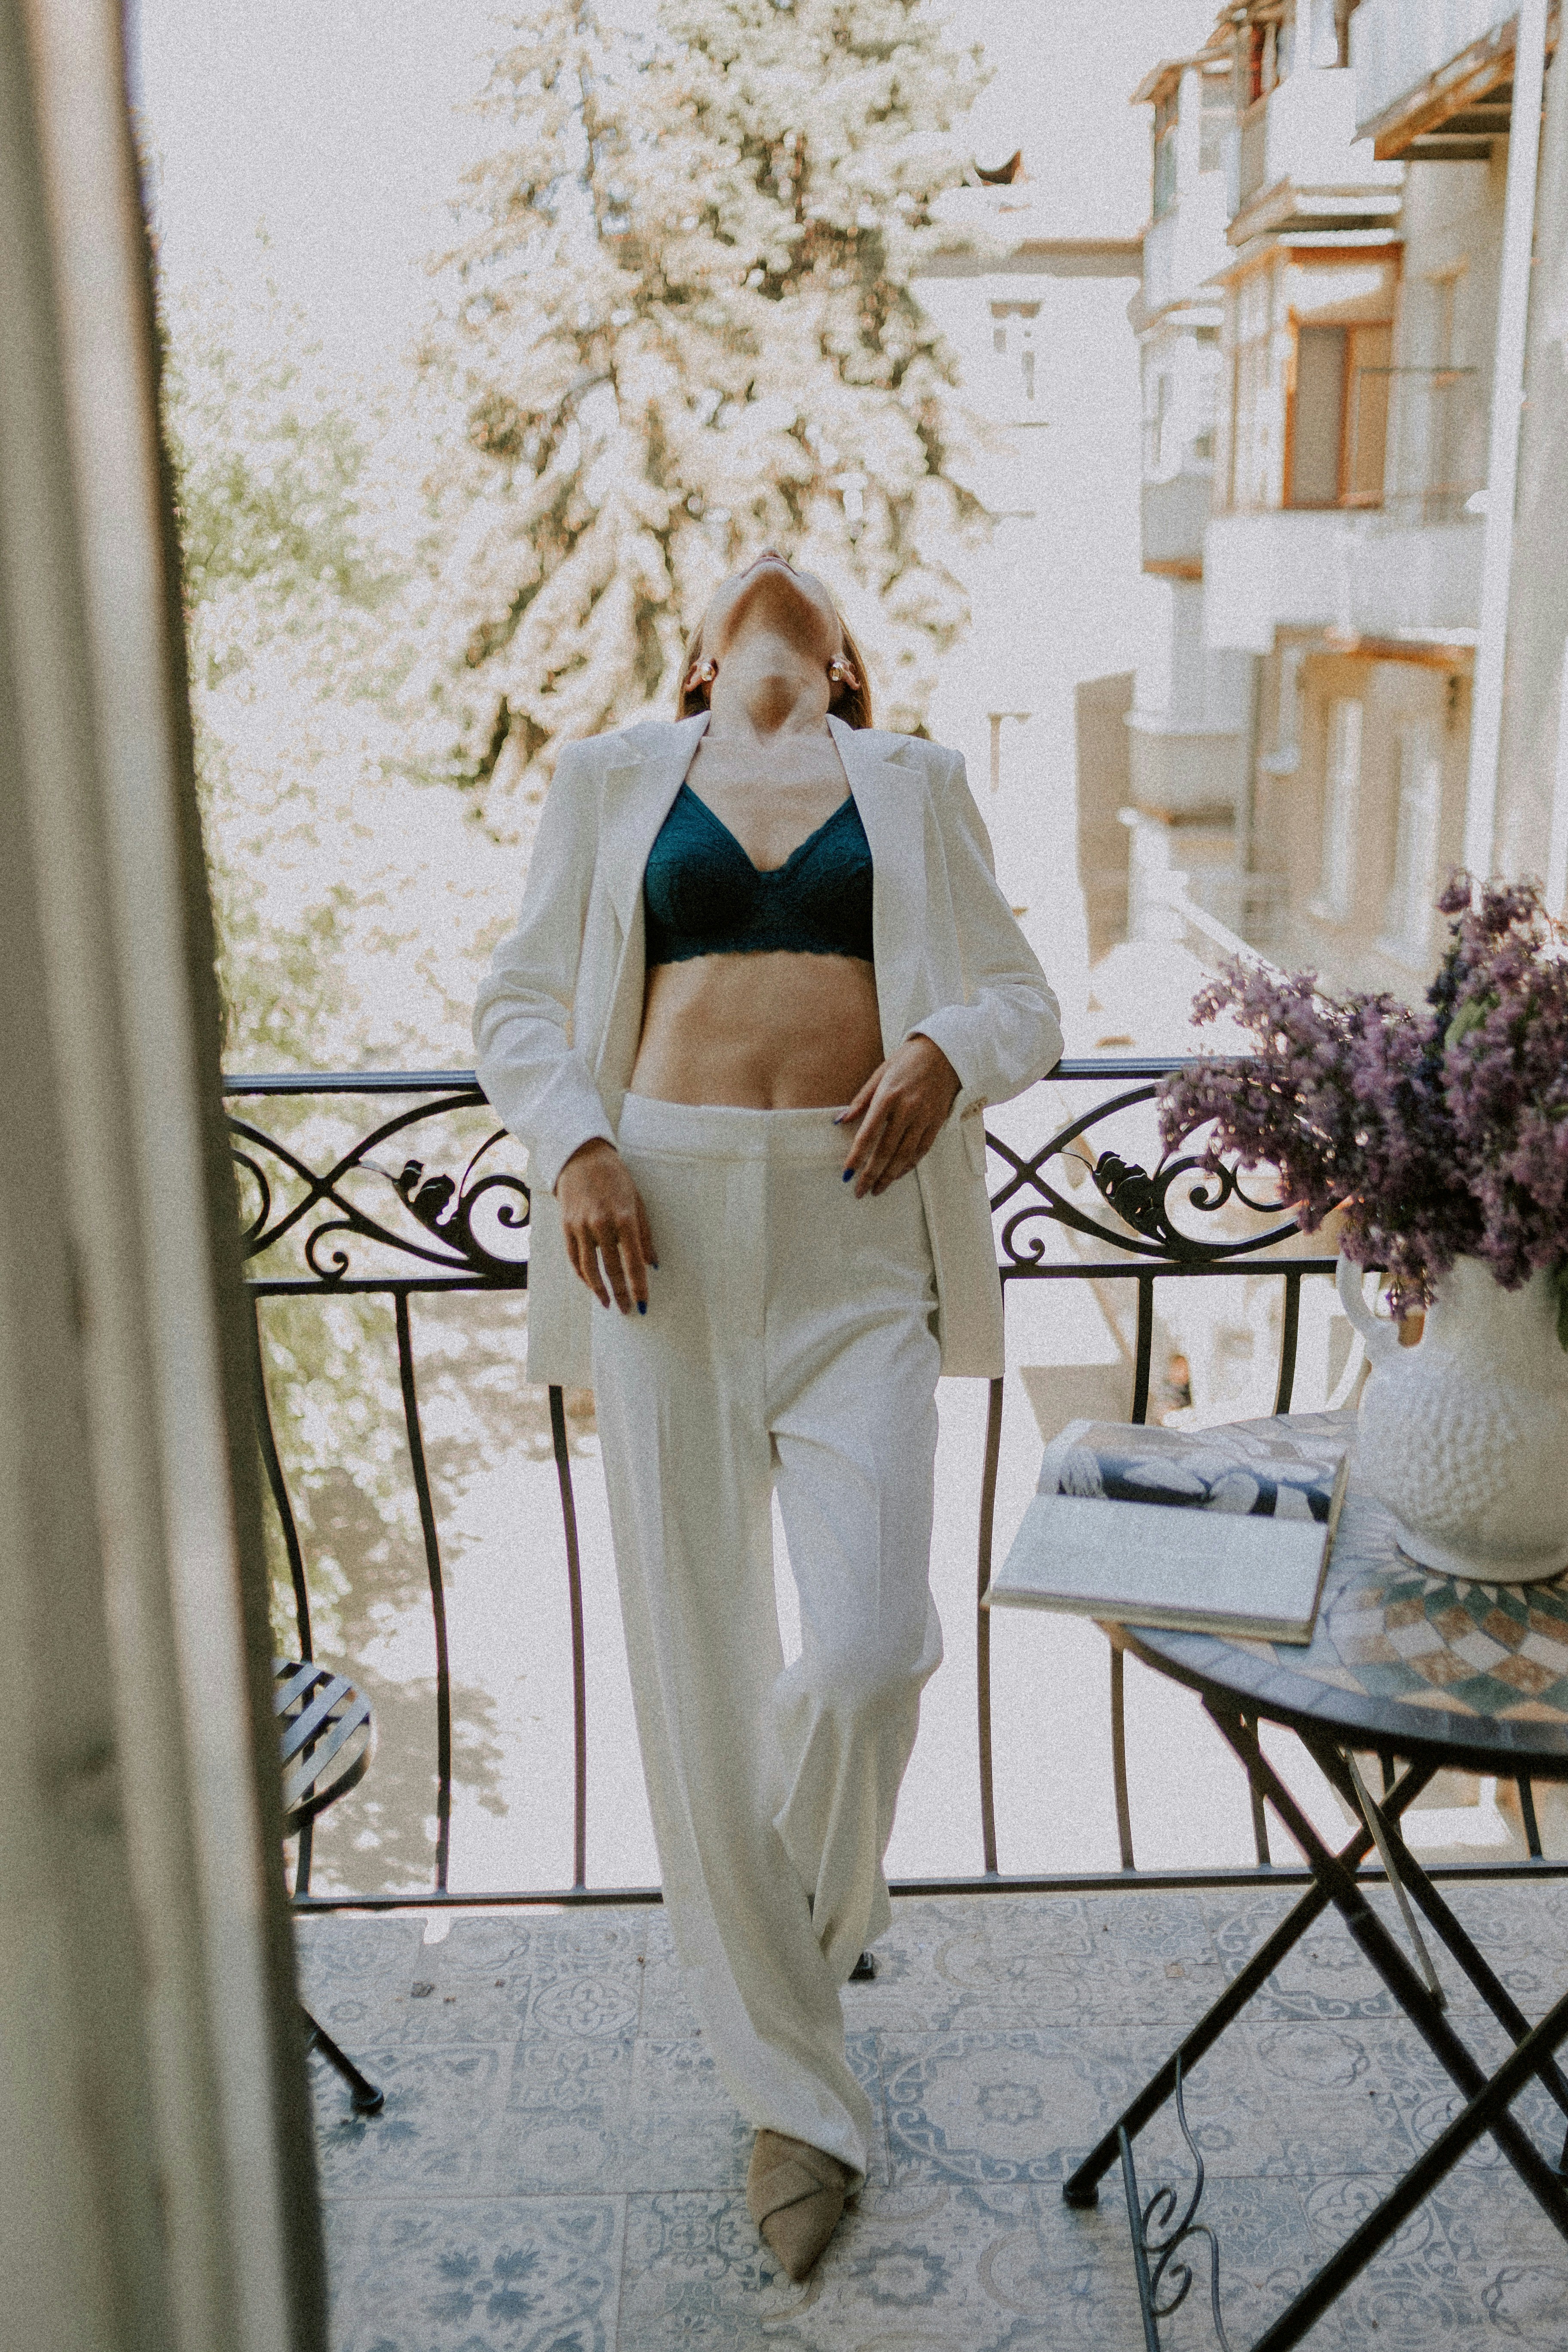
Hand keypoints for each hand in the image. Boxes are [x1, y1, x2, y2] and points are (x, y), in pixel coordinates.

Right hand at [555, 1140, 655, 1311]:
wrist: (582, 1157)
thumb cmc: (616, 1179)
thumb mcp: (637, 1202)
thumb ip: (645, 1235)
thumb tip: (653, 1264)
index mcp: (624, 1218)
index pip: (633, 1261)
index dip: (639, 1286)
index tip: (644, 1303)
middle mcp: (601, 1224)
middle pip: (611, 1269)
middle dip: (620, 1293)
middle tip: (628, 1310)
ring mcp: (581, 1226)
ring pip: (589, 1268)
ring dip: (599, 1290)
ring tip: (607, 1303)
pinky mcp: (566, 1226)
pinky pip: (574, 1258)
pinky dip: (583, 1275)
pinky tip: (591, 1285)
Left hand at [837, 1035, 960, 1197]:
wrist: (945, 1051)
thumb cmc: (908, 1060)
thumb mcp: (880, 1073)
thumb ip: (861, 1100)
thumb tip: (840, 1121)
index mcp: (888, 1097)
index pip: (868, 1134)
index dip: (857, 1157)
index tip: (847, 1174)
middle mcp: (906, 1110)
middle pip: (886, 1151)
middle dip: (871, 1174)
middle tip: (860, 1191)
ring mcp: (924, 1117)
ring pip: (905, 1155)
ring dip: (890, 1176)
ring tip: (877, 1189)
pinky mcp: (937, 1122)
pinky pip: (922, 1150)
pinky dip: (909, 1165)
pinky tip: (898, 1174)